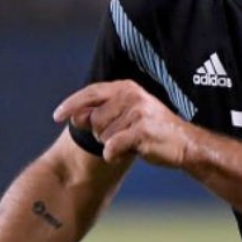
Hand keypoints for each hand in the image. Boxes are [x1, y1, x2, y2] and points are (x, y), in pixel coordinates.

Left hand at [53, 80, 190, 166]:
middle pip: (94, 119)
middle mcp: (131, 95)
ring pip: (102, 135)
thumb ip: (100, 114)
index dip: (71, 104)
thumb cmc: (151, 131)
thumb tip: (74, 117)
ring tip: (131, 142)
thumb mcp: (125, 117)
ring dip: (112, 145)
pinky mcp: (142, 129)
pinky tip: (126, 153)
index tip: (56, 116)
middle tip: (121, 136)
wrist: (185, 144)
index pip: (91, 93)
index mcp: (126, 88)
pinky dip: (113, 154)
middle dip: (101, 133)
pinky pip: (112, 146)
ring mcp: (138, 111)